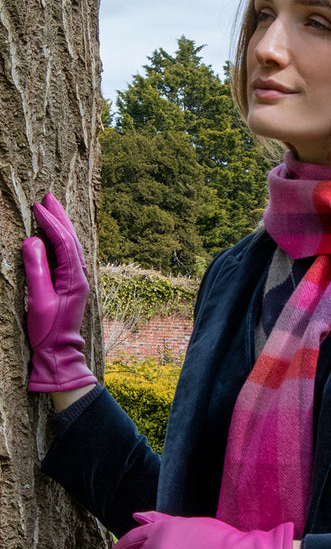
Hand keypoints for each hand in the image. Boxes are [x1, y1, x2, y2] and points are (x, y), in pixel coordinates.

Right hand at [22, 193, 96, 392]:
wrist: (59, 352)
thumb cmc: (48, 329)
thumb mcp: (38, 299)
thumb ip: (36, 269)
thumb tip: (33, 240)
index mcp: (73, 277)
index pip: (63, 242)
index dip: (51, 222)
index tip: (38, 205)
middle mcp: (80, 275)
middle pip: (72, 239)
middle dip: (60, 216)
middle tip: (49, 196)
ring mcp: (78, 280)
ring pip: (72, 245)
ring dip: (62, 225)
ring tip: (52, 208)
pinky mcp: (73, 285)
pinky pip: (69, 255)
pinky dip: (62, 239)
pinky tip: (56, 235)